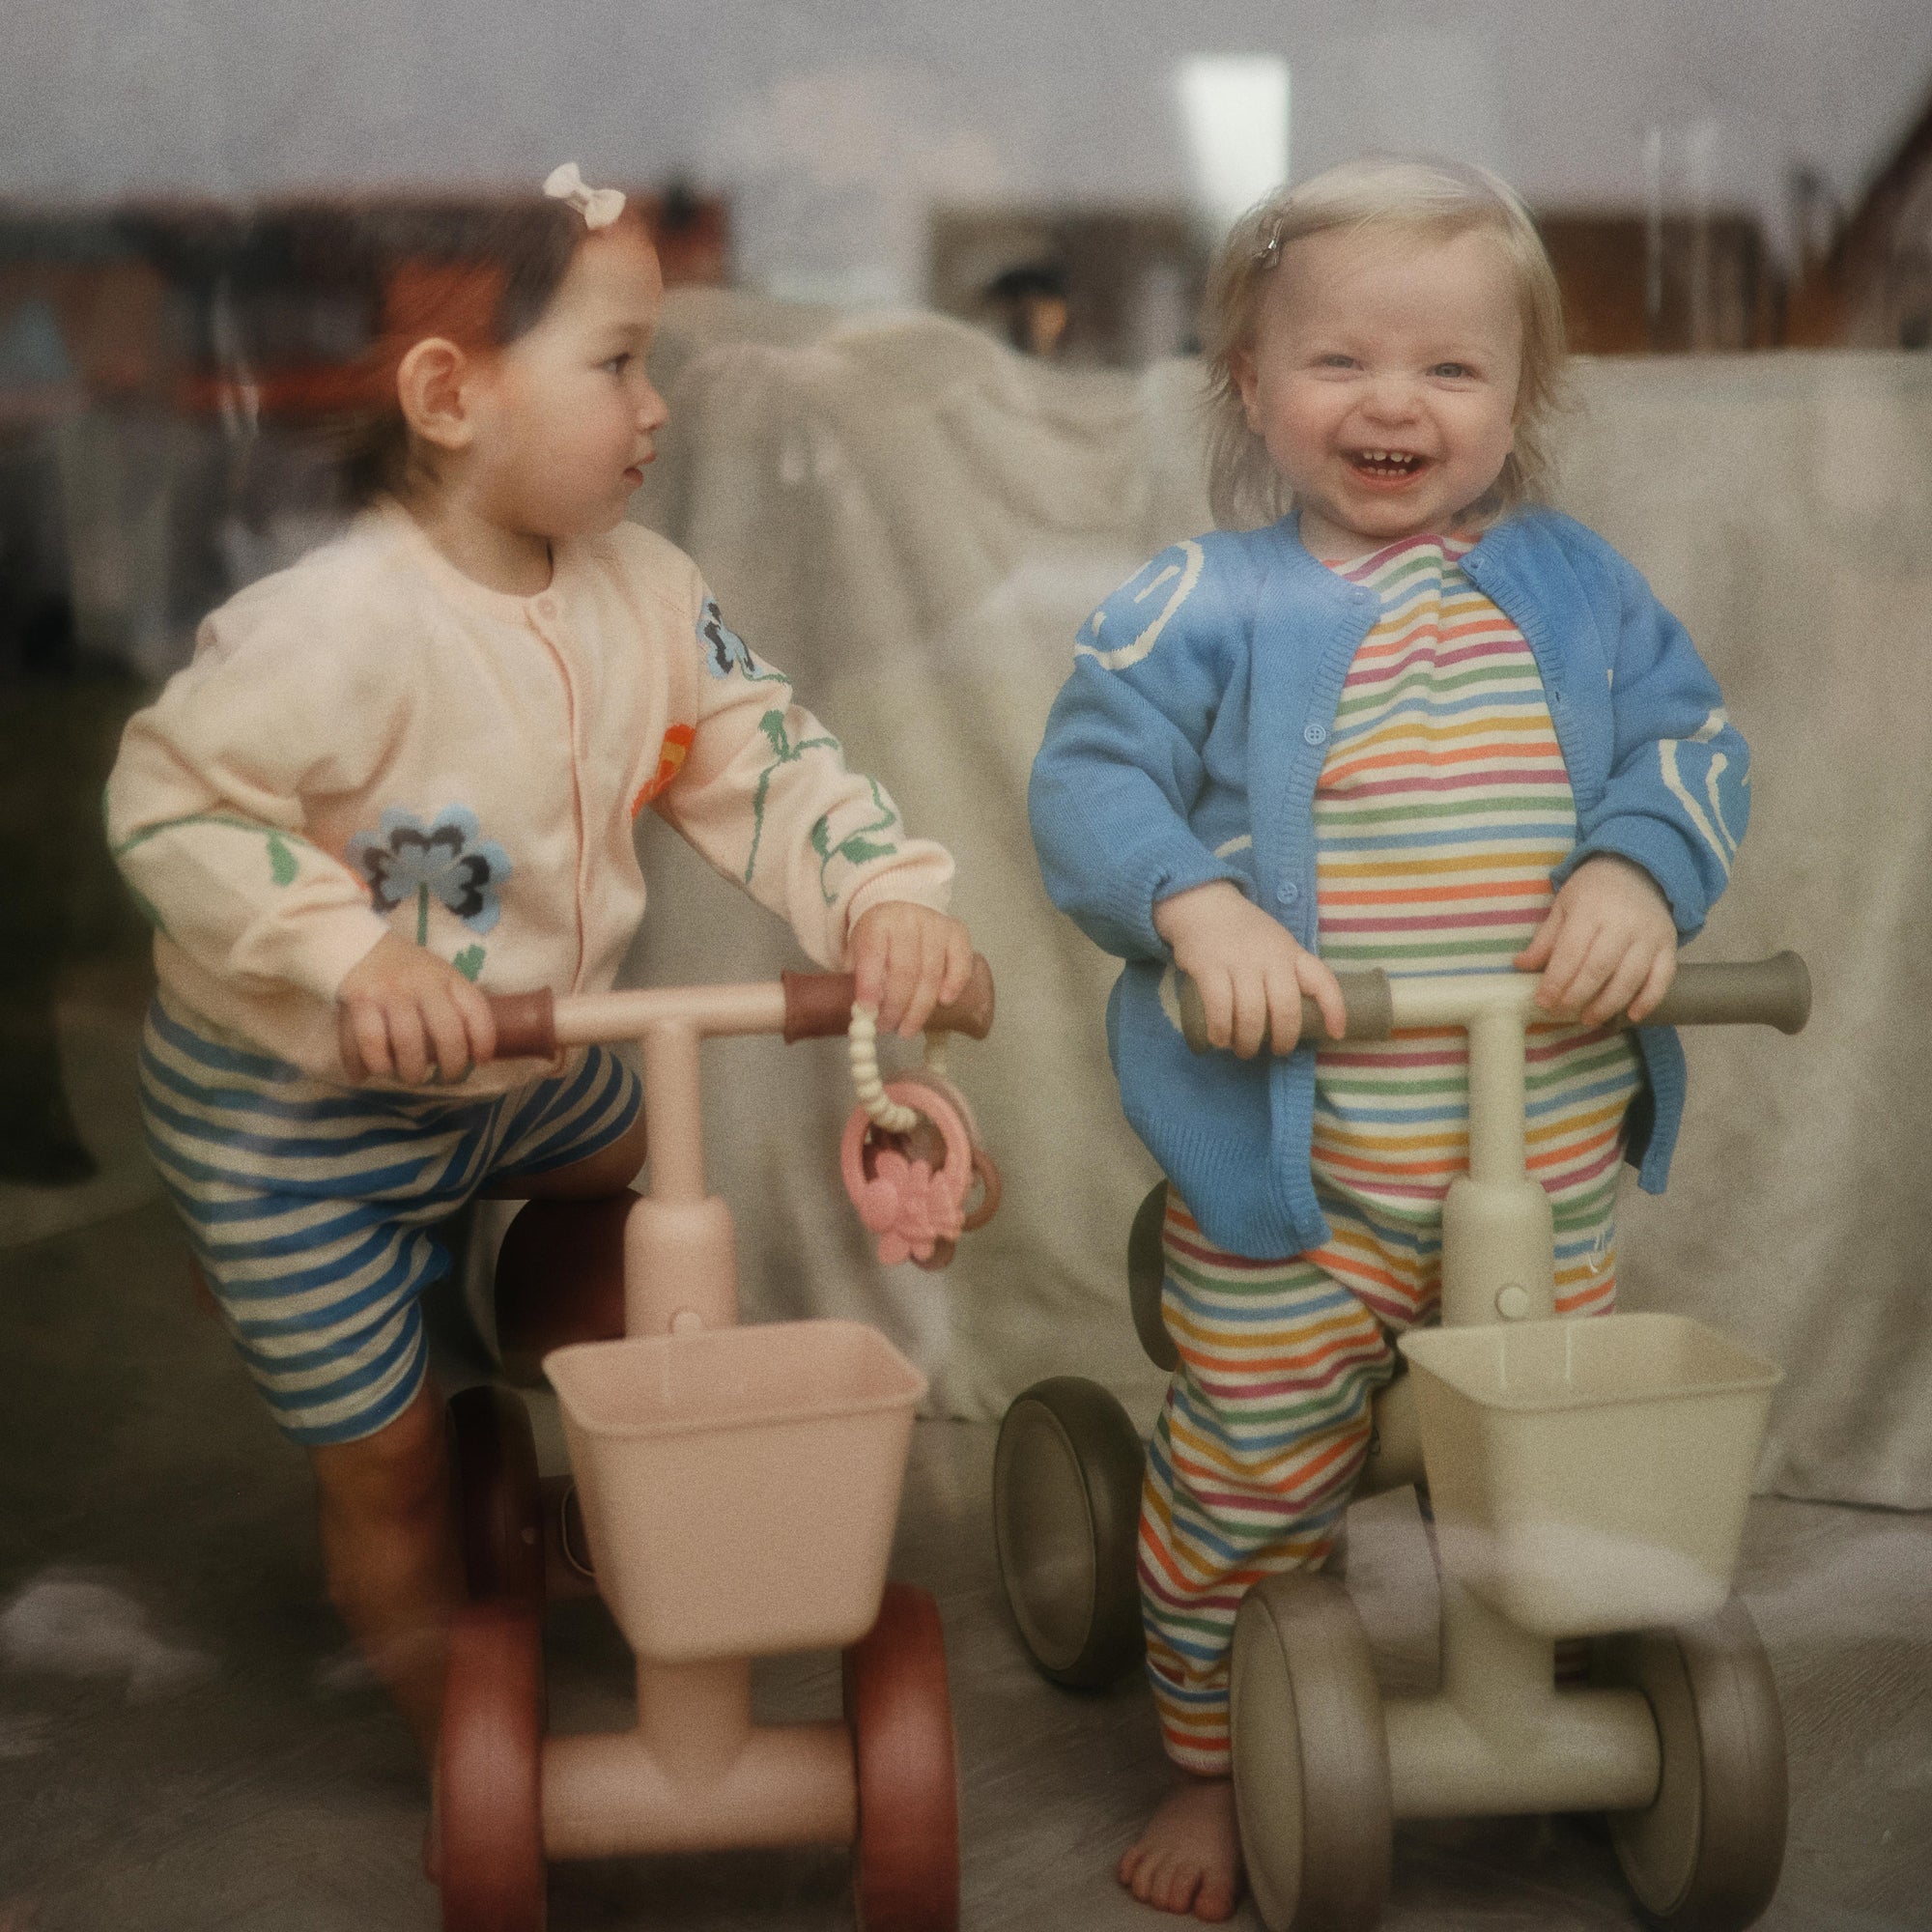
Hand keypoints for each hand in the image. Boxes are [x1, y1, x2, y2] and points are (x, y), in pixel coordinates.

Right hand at [336, 934, 497, 1082]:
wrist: (356, 945)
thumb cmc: (406, 972)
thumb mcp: (439, 978)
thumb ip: (456, 1007)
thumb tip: (476, 1056)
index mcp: (447, 977)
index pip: (475, 1009)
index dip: (484, 1041)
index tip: (480, 1061)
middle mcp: (422, 982)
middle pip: (446, 1032)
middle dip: (451, 1065)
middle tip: (447, 1078)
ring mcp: (390, 991)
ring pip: (408, 1041)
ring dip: (411, 1069)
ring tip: (412, 1077)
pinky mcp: (360, 1001)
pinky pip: (370, 1041)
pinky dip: (375, 1063)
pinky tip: (376, 1072)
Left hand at [849, 902, 975, 1036]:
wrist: (904, 909)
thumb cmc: (881, 939)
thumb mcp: (859, 951)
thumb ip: (860, 978)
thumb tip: (864, 1013)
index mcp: (877, 923)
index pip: (872, 954)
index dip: (870, 985)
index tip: (867, 1012)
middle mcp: (907, 920)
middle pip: (905, 969)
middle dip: (896, 1005)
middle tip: (888, 1027)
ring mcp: (935, 926)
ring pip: (931, 972)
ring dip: (920, 1007)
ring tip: (907, 1029)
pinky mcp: (957, 932)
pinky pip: (960, 962)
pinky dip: (954, 985)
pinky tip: (944, 1003)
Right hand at [1153, 880, 1344, 1056]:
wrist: (1203, 904)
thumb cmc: (1243, 931)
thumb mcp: (1275, 942)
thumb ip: (1286, 969)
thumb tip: (1293, 1015)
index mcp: (1291, 952)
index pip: (1322, 979)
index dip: (1334, 1009)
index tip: (1336, 1033)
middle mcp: (1270, 957)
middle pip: (1286, 1008)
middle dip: (1284, 1039)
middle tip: (1277, 1050)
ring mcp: (1239, 962)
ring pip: (1252, 1014)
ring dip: (1249, 1041)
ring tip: (1244, 1050)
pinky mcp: (1209, 967)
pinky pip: (1219, 1008)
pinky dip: (1221, 1031)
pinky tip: (1221, 1040)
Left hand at [1515, 854, 1677, 1023]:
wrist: (1639, 870)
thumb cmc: (1593, 891)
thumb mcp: (1564, 905)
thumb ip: (1545, 939)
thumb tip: (1521, 966)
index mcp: (1591, 910)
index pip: (1571, 952)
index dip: (1556, 981)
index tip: (1543, 1001)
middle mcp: (1623, 924)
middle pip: (1599, 968)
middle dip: (1577, 996)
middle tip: (1562, 1011)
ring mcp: (1649, 936)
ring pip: (1630, 978)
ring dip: (1607, 1005)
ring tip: (1588, 1018)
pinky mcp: (1668, 946)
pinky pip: (1662, 978)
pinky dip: (1648, 1000)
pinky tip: (1632, 1015)